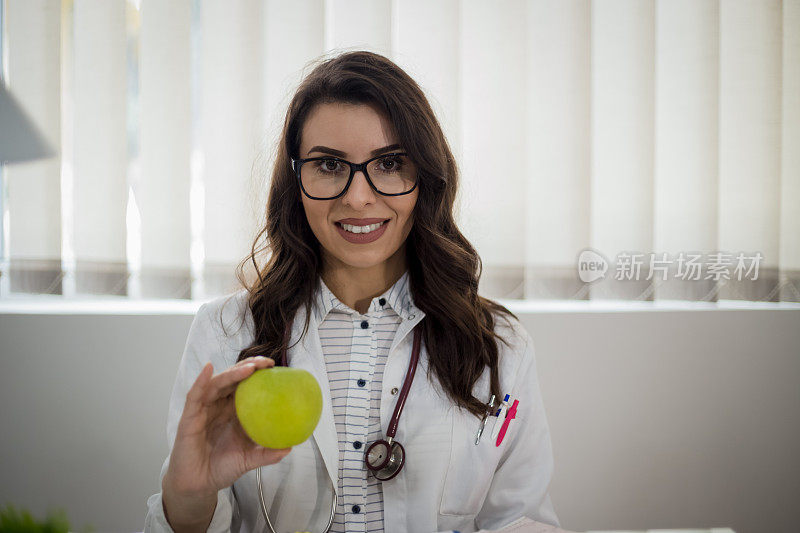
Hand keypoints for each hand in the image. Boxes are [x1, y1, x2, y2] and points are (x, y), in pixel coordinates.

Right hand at [163, 356, 292, 499]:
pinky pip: (195, 396)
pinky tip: (208, 369)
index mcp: (234, 412)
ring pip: (216, 383)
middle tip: (267, 363)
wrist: (199, 485)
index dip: (259, 374)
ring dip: (232, 373)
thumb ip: (267, 454)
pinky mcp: (189, 417)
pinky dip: (201, 380)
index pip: (246, 385)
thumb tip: (289, 447)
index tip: (275, 367)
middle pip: (233, 379)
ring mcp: (204, 410)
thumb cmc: (221, 468)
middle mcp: (219, 406)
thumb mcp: (248, 460)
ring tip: (249, 368)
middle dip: (249, 366)